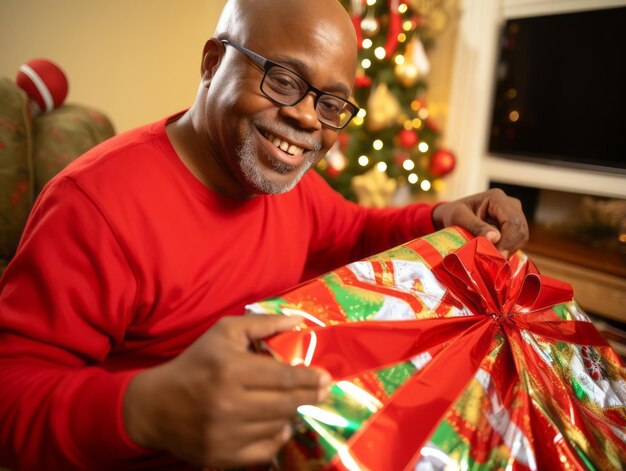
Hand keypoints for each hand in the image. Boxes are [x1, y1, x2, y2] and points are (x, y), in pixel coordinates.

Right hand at [123, 315, 329, 466]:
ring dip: (290, 414)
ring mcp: (225, 435)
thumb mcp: (225, 332)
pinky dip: (276, 437)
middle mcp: (229, 404)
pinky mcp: (222, 457)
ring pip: (278, 427)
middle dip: (310, 396)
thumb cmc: (196, 363)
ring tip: (290, 403)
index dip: (310, 378)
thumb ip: (263, 324)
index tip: (326, 377)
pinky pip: (265, 451)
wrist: (156, 405)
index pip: (284, 377)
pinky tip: (275, 423)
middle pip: (287, 404)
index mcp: (230, 370)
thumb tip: (298, 321)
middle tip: (322, 391)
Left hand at [432, 188, 528, 257]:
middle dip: (510, 247)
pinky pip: (517, 240)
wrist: (453, 215)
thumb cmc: (454, 214)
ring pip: (521, 236)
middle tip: (496, 261)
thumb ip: (476, 226)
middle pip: (520, 229)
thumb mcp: (459, 218)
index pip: (512, 221)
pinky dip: (508, 249)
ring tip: (494, 257)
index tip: (499, 256)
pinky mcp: (513, 225)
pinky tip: (496, 254)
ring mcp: (514, 214)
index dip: (509, 240)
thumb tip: (495, 238)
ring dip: (510, 249)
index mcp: (497, 198)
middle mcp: (510, 204)